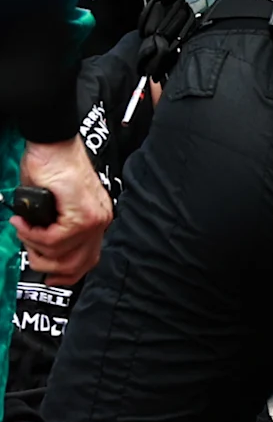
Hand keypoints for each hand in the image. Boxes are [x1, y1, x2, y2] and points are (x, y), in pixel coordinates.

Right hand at [15, 137, 108, 283]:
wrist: (51, 144)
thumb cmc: (49, 167)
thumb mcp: (51, 204)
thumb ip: (53, 226)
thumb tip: (41, 248)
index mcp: (96, 219)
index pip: (87, 259)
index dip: (66, 274)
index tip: (47, 277)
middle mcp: (100, 221)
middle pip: (76, 264)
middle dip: (45, 263)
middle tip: (27, 246)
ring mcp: (94, 218)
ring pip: (61, 254)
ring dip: (33, 245)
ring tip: (22, 226)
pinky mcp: (82, 214)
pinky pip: (54, 240)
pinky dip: (32, 235)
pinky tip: (23, 222)